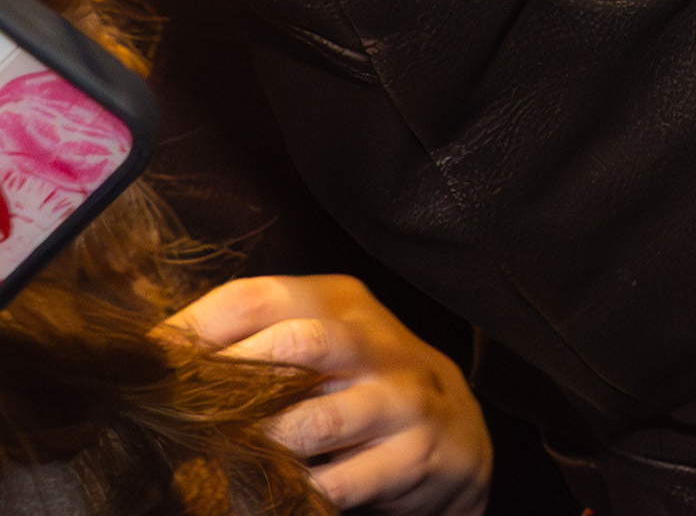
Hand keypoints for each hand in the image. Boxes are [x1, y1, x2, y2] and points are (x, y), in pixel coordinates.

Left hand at [167, 275, 487, 514]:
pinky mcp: (412, 456)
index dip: (190, 332)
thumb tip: (156, 355)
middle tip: (178, 421)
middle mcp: (373, 344)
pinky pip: (340, 483)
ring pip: (315, 423)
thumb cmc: (357, 383)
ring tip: (222, 463)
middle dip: (227, 387)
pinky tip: (272, 495)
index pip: (254, 298)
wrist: (453, 429)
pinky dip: (296, 494)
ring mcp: (399, 400)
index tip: (144, 370)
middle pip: (294, 347)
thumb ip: (256, 339)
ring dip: (260, 449)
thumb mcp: (320, 343)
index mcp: (339, 303)